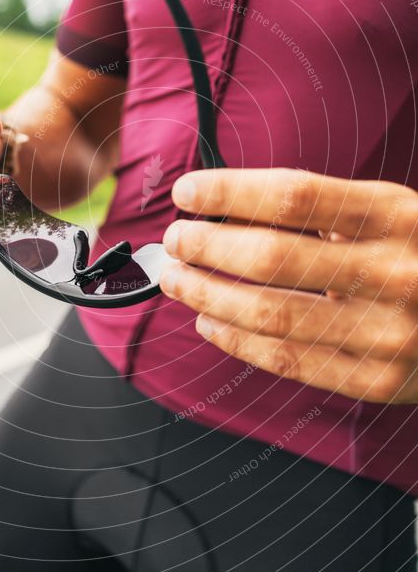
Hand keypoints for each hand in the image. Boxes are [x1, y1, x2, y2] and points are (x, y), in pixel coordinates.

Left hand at [160, 168, 417, 403]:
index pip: (294, 197)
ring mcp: (387, 333)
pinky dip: (237, 341)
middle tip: (176, 240)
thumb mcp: (388, 212)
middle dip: (207, 247)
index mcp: (395, 215)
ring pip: (271, 314)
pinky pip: (289, 360)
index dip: (230, 192)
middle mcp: (394, 271)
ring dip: (208, 295)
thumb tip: (226, 209)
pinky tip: (210, 321)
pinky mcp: (377, 380)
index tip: (189, 191)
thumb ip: (321, 210)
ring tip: (179, 279)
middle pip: (272, 257)